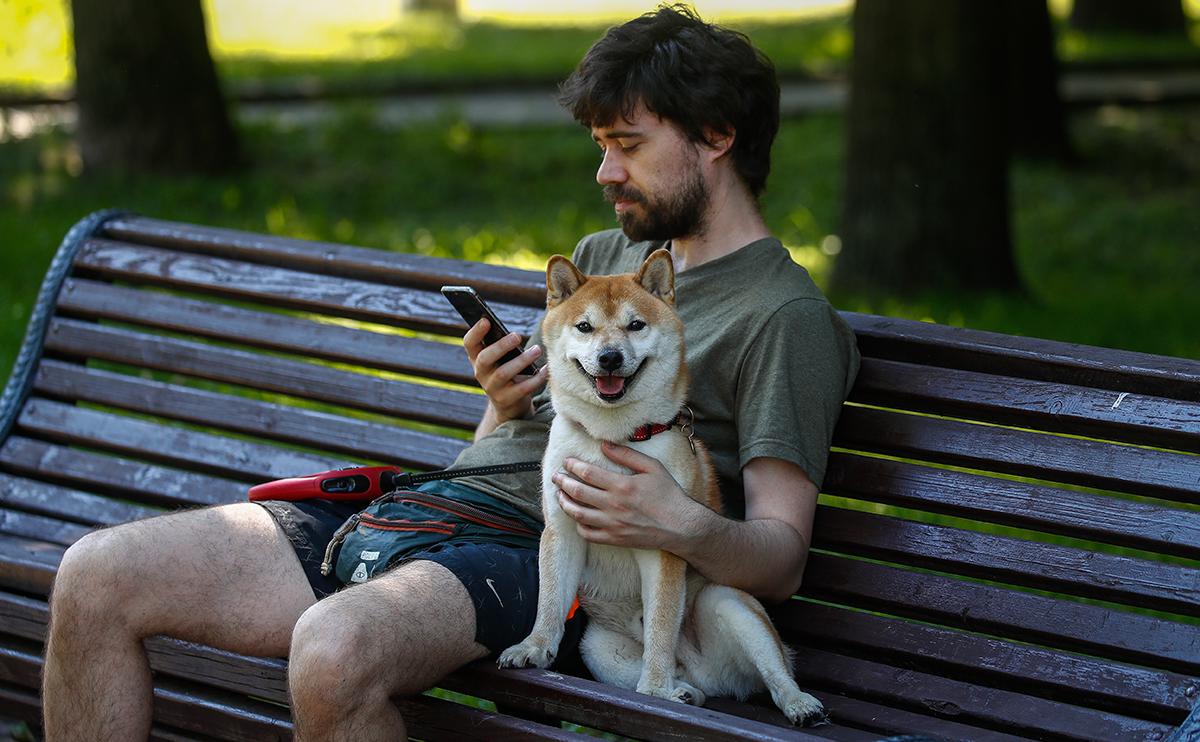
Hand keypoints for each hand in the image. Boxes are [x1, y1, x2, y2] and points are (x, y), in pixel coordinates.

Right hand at [464, 318, 547, 423]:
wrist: (509, 405)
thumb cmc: (507, 372)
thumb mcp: (500, 359)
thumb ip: (503, 346)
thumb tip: (515, 334)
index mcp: (477, 358)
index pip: (469, 343)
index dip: (475, 332)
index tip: (486, 320)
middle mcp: (481, 373)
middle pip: (485, 358)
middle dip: (500, 346)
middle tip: (517, 336)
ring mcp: (492, 388)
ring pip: (503, 373)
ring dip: (521, 360)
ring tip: (537, 350)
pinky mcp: (506, 400)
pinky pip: (522, 388)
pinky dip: (536, 378)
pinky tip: (546, 368)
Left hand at [551, 441, 697, 549]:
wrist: (681, 526)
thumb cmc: (669, 494)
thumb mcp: (652, 467)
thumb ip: (627, 455)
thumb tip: (604, 445)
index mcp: (622, 485)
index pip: (587, 473)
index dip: (573, 466)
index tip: (567, 462)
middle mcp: (613, 505)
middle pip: (577, 492)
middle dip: (562, 482)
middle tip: (556, 476)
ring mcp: (612, 524)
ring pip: (578, 514)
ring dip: (564, 503)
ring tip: (560, 495)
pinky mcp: (614, 539)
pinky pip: (588, 534)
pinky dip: (578, 525)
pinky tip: (577, 516)